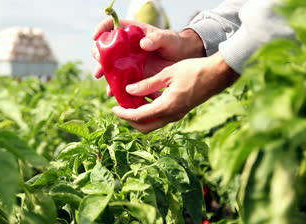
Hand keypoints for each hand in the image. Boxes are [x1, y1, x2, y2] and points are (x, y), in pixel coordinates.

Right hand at [92, 18, 205, 82]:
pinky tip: (112, 92)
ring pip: (109, 65)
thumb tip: (143, 43)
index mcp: (132, 32)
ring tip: (101, 76)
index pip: (112, 25)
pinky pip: (119, 81)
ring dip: (103, 70)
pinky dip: (114, 87)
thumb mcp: (168, 39)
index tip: (96, 37)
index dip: (102, 29)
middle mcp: (125, 46)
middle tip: (99, 59)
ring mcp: (127, 61)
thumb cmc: (174, 44)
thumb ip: (157, 39)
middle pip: (105, 46)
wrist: (182, 59)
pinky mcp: (131, 75)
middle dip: (98, 53)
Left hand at [112, 52, 238, 132]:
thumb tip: (128, 90)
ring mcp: (177, 115)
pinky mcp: (180, 111)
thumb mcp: (168, 73)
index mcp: (168, 106)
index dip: (124, 114)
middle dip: (130, 120)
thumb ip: (147, 84)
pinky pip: (160, 117)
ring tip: (130, 104)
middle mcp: (172, 115)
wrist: (217, 74)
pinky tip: (144, 99)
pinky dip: (149, 113)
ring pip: (153, 124)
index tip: (114, 108)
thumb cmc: (194, 70)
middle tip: (121, 109)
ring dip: (140, 117)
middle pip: (145, 127)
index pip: (139, 116)